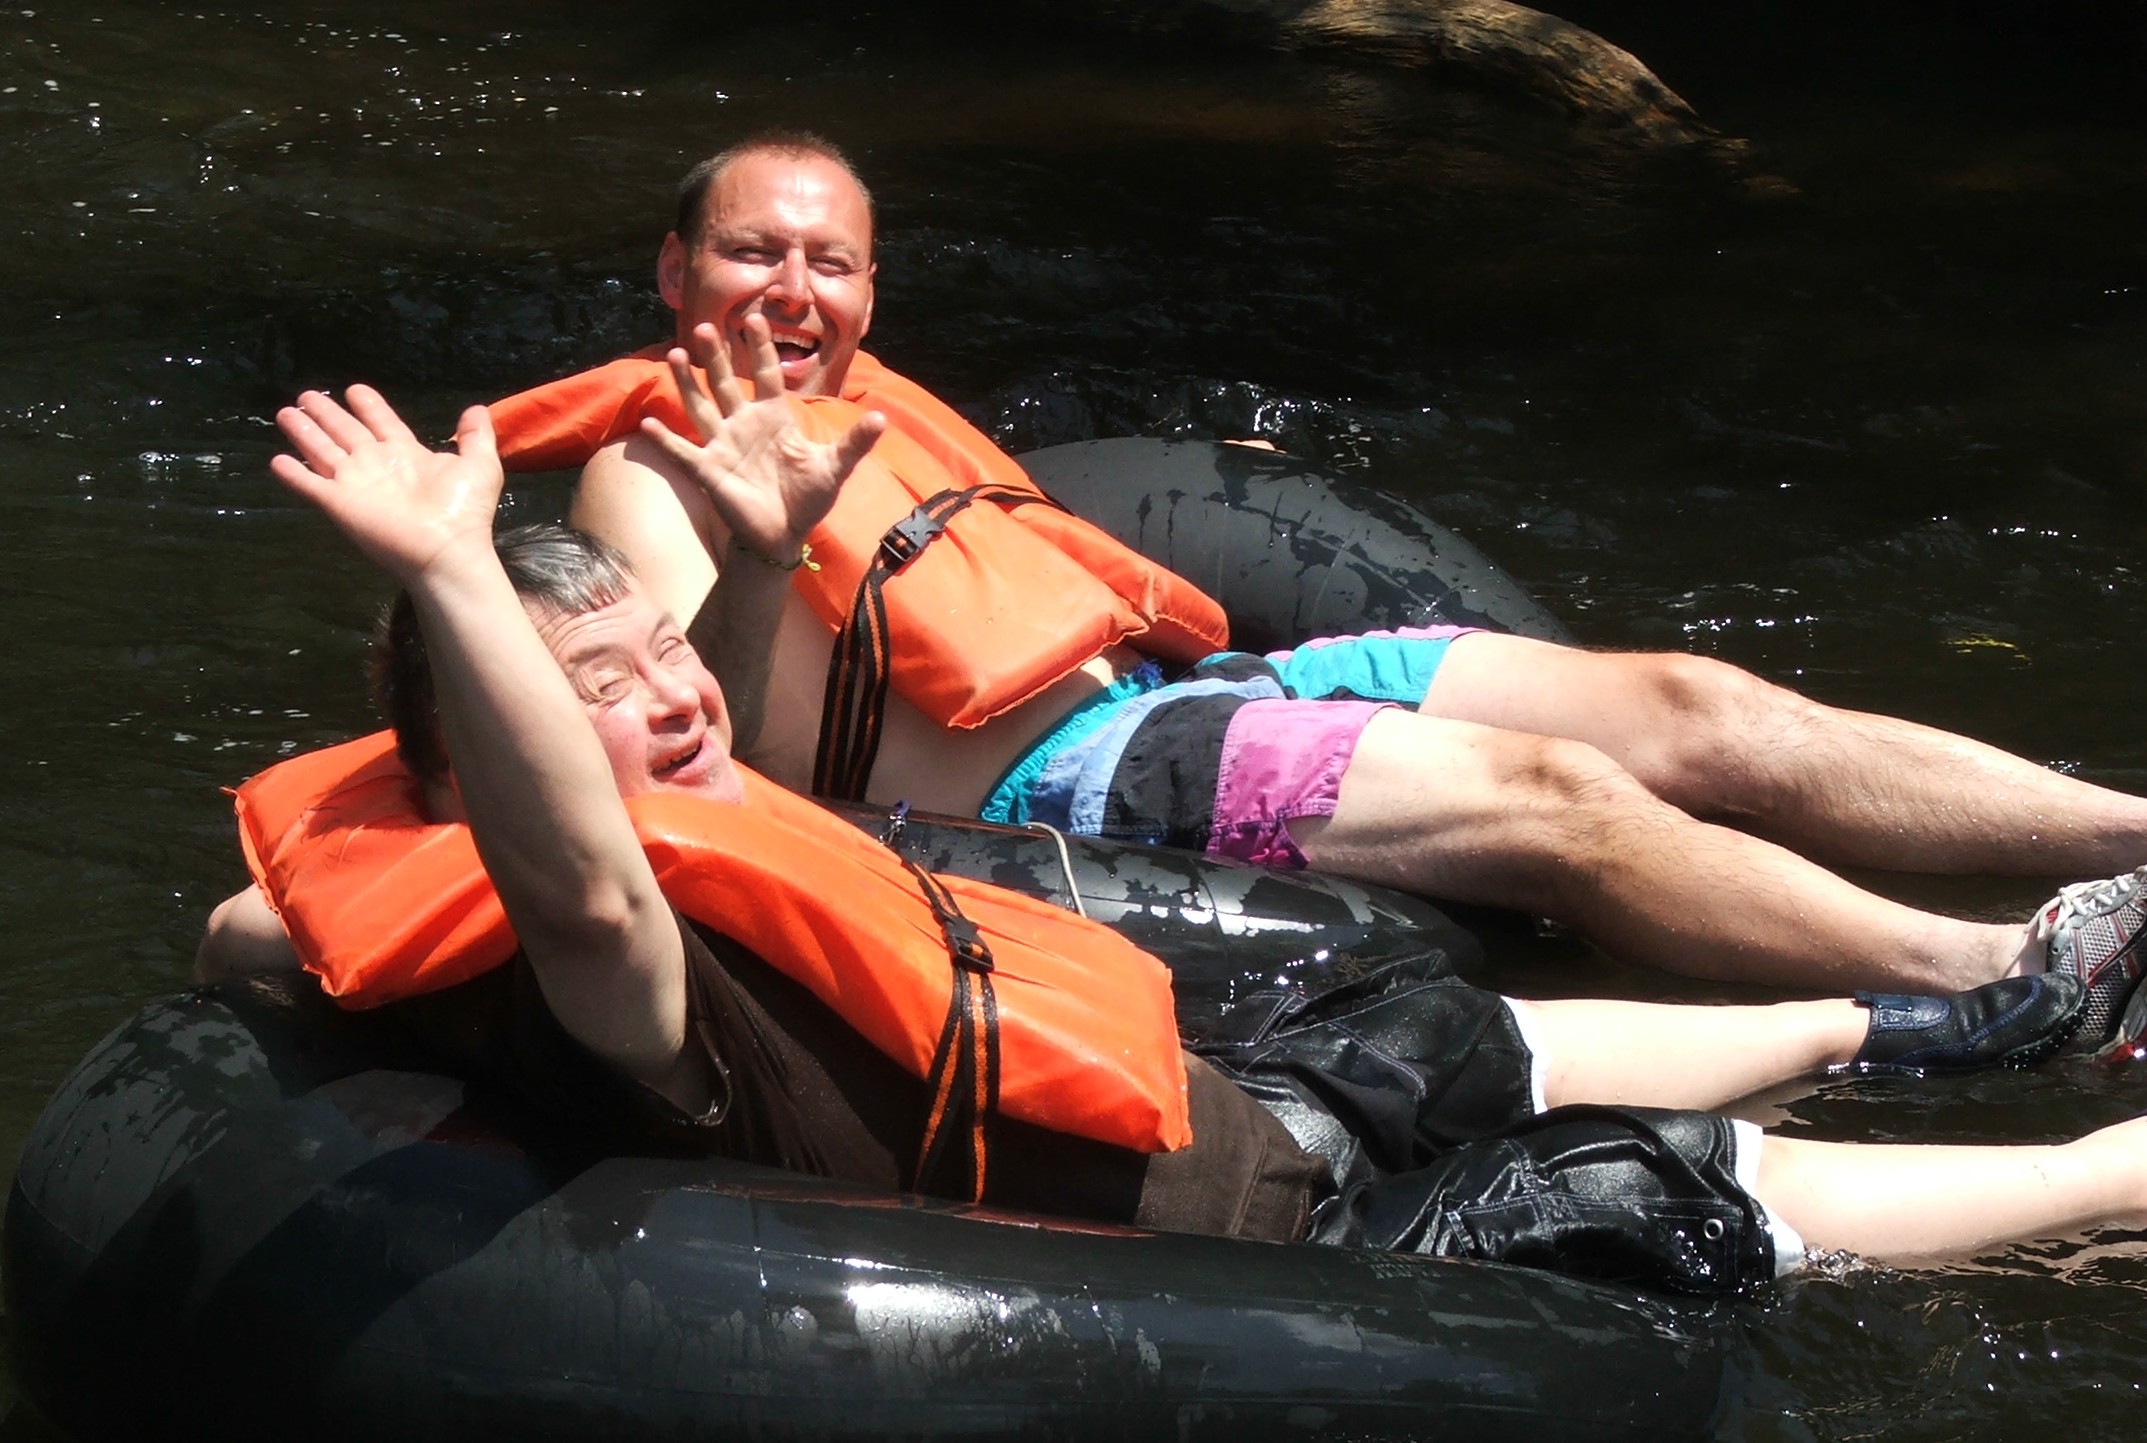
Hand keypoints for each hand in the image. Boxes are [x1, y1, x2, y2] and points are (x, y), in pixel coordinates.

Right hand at [271, 387, 502, 584]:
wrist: (447, 550)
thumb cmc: (464, 511)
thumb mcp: (480, 465)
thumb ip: (477, 436)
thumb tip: (476, 408)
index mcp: (406, 453)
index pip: (382, 422)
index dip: (369, 406)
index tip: (355, 389)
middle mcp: (376, 464)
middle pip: (345, 432)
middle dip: (327, 414)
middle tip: (307, 395)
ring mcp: (355, 483)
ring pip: (322, 450)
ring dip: (304, 432)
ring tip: (286, 413)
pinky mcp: (338, 504)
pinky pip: (310, 484)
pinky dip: (293, 474)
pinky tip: (277, 460)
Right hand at [637, 315, 883, 563]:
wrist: (784, 535)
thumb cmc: (807, 499)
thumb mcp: (835, 468)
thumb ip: (855, 443)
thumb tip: (882, 419)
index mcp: (774, 418)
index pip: (766, 374)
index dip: (761, 348)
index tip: (757, 318)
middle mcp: (744, 425)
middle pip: (726, 383)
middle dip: (716, 356)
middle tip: (706, 327)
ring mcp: (723, 445)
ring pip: (701, 406)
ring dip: (686, 383)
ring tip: (674, 353)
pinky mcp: (709, 471)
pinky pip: (683, 452)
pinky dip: (666, 440)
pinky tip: (647, 424)